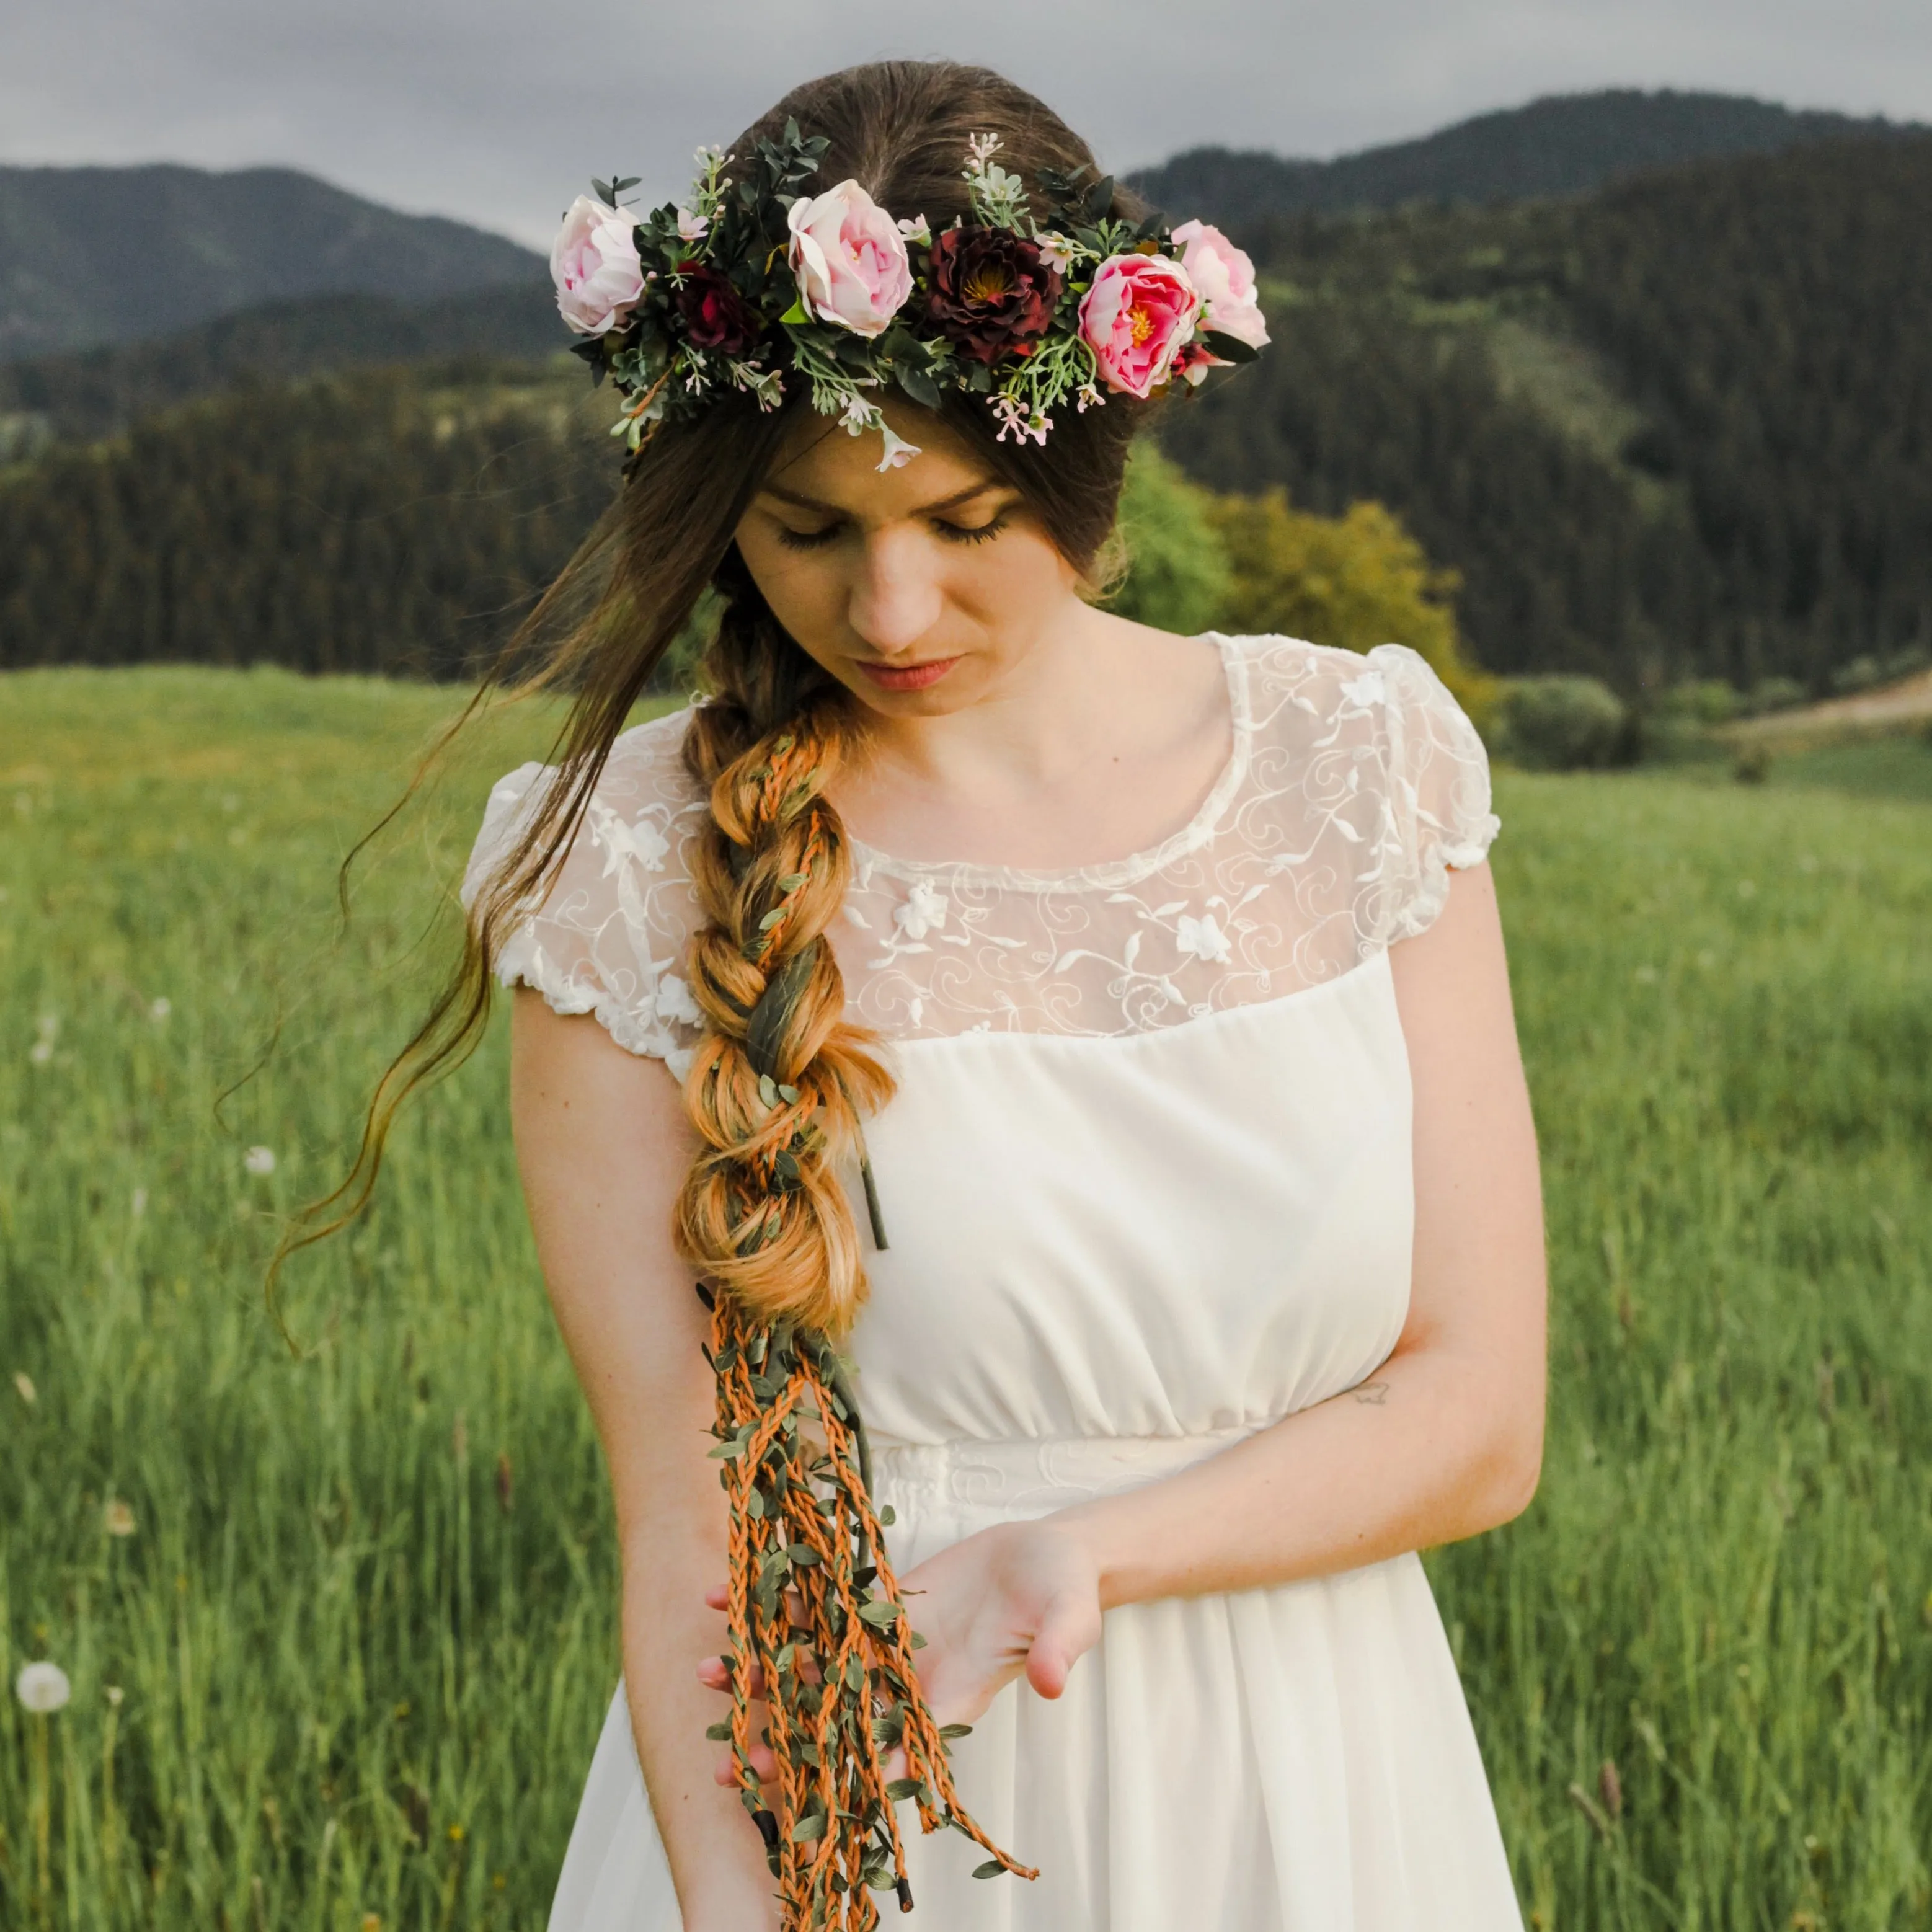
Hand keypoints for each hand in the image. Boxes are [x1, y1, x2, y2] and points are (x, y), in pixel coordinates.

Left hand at [696, 1518, 1103, 1786]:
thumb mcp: (1070, 1615)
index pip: (902, 1746)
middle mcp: (912, 1681)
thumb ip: (1058, 1648)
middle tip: (731, 1757)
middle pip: (840, 1721)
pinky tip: (727, 1596)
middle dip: (786, 1738)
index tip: (810, 1790)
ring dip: (762, 1673)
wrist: (1047, 1552)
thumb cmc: (1065, 1587)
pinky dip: (775, 1606)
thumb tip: (1052, 1683)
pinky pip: (819, 1610)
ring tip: (705, 1673)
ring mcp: (889, 1644)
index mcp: (954, 1699)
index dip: (856, 1770)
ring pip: (816, 1667)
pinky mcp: (878, 1605)